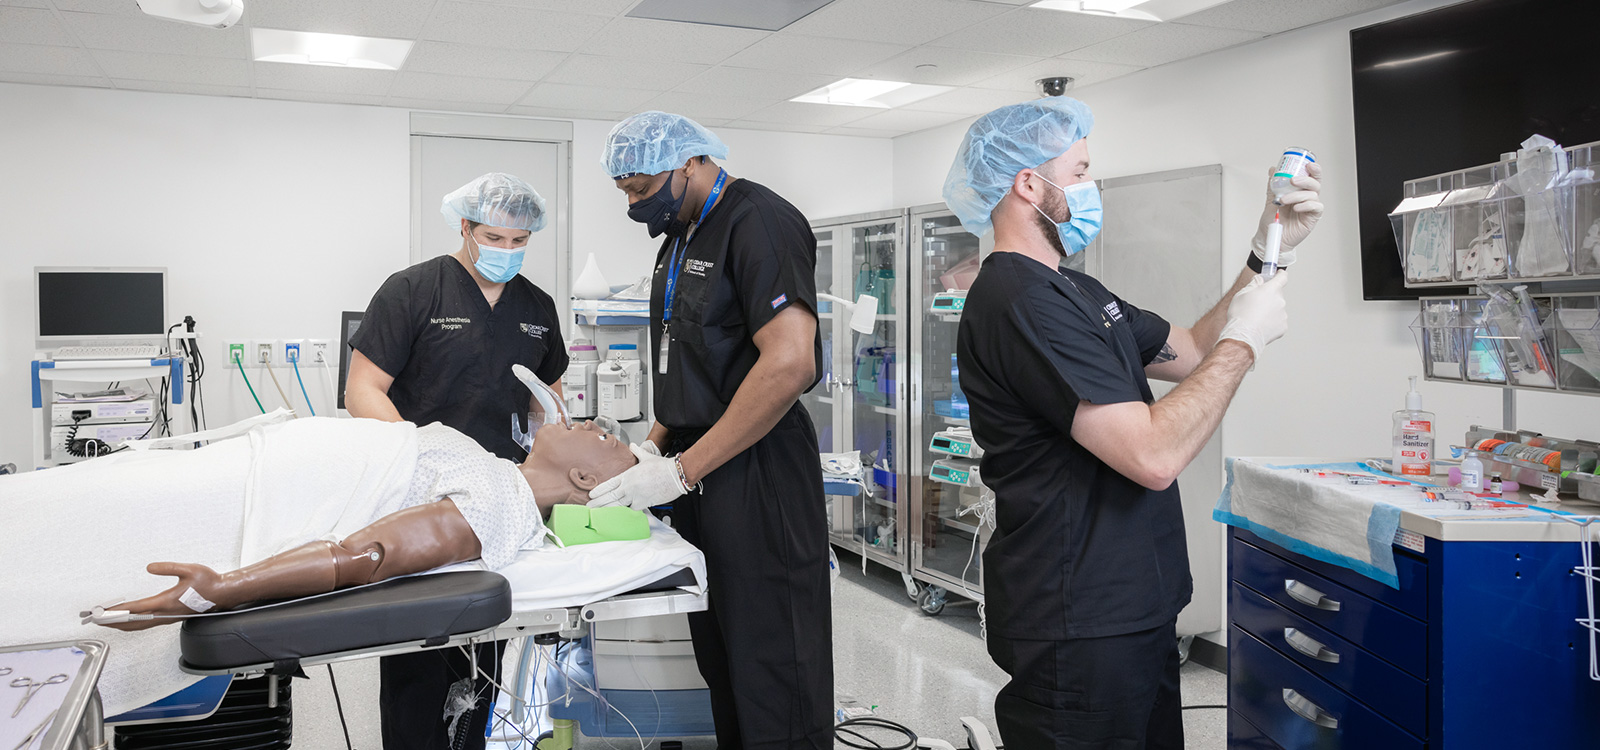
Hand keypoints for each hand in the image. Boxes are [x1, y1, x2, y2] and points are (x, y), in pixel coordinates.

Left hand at [101, 562, 222, 630]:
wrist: (223, 594)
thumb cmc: (209, 582)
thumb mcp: (189, 569)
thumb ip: (168, 568)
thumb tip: (149, 567)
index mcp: (168, 602)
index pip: (137, 608)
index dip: (119, 611)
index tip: (104, 612)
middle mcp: (166, 613)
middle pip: (134, 622)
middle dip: (114, 622)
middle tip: (97, 620)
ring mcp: (168, 618)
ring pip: (140, 626)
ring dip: (122, 625)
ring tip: (107, 623)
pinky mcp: (170, 618)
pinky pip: (147, 624)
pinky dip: (133, 625)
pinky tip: (129, 622)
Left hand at [588, 443, 688, 511]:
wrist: (676, 474)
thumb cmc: (664, 466)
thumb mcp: (647, 457)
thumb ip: (637, 452)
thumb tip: (633, 446)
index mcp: (628, 475)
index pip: (610, 484)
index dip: (599, 490)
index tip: (591, 495)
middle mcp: (630, 486)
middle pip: (611, 497)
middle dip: (599, 503)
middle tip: (590, 507)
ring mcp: (636, 496)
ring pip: (619, 505)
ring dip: (608, 510)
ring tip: (600, 514)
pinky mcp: (645, 503)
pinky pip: (632, 510)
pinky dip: (626, 513)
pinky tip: (618, 516)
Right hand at [1218, 271, 1289, 365]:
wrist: (1243, 336)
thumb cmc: (1240, 315)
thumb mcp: (1241, 294)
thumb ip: (1253, 284)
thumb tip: (1259, 280)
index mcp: (1271, 289)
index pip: (1282, 277)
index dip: (1280, 275)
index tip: (1278, 274)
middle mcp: (1280, 301)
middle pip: (1277, 295)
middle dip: (1269, 297)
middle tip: (1256, 303)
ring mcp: (1283, 314)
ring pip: (1277, 309)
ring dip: (1270, 311)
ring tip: (1255, 318)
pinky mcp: (1283, 327)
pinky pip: (1278, 321)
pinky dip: (1271, 322)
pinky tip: (1260, 325)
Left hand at [1252, 161, 1322, 265]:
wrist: (1269, 237)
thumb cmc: (1272, 220)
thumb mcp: (1271, 199)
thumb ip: (1273, 184)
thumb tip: (1273, 169)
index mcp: (1300, 191)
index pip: (1311, 177)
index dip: (1313, 169)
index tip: (1308, 164)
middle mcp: (1307, 198)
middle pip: (1315, 183)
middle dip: (1306, 179)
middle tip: (1293, 180)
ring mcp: (1310, 208)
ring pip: (1312, 195)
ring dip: (1297, 195)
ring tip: (1283, 200)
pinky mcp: (1312, 218)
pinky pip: (1316, 207)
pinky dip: (1306, 205)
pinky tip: (1296, 208)